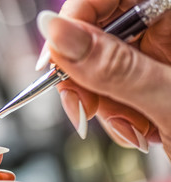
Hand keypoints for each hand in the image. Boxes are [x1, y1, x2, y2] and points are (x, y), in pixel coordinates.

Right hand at [35, 0, 170, 156]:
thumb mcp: (168, 101)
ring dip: (102, 104)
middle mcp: (163, 30)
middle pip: (94, 34)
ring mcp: (151, 54)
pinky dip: (112, 113)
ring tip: (133, 128)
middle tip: (85, 108)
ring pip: (95, 67)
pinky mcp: (142, 77)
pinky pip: (106, 87)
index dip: (72, 22)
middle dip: (84, 77)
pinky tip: (137, 128)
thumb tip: (55, 32)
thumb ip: (112, 66)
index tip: (54, 61)